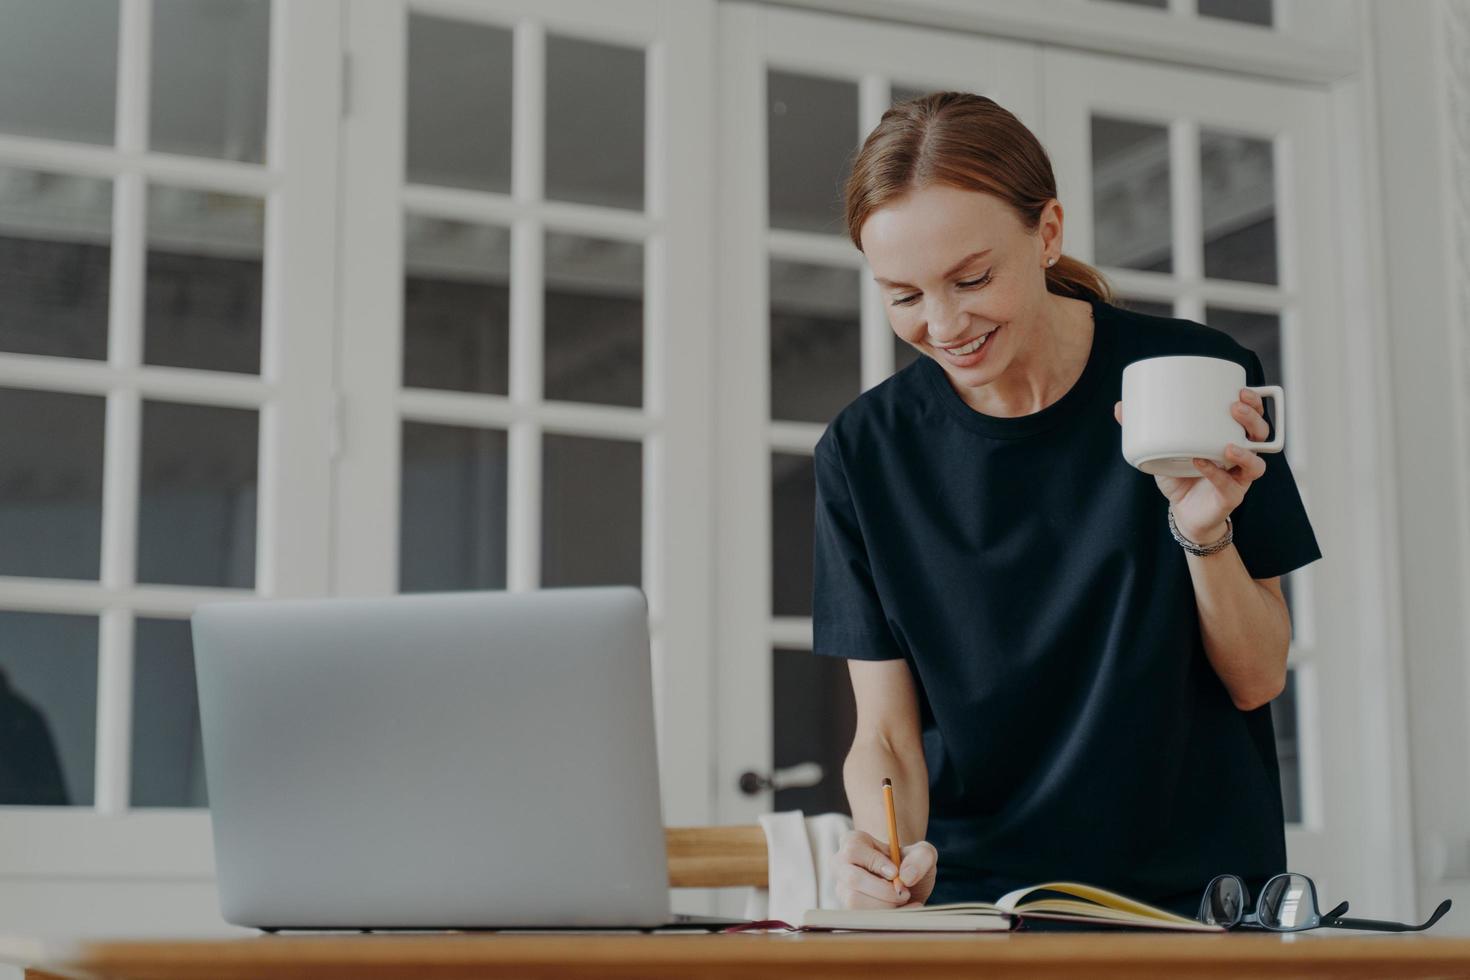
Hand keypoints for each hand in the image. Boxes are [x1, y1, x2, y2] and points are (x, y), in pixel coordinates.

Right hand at [833, 829, 937, 908]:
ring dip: (885, 906)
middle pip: (852, 879)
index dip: (876, 863)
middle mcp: (841, 866)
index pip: (854, 851)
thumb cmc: (910, 864)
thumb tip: (906, 877)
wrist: (906, 884)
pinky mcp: (848, 910)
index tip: (896, 873)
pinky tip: (903, 911)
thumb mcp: (923, 854)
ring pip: (855, 902)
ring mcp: (842, 890)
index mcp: (853, 843)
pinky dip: (886, 918)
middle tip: (905, 892)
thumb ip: (920, 858)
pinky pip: (861, 918)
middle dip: (883, 890)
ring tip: (903, 901)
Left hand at [1113, 388, 1270, 541]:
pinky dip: (1216, 473)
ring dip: (1245, 450)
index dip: (1254, 402)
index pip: (1253, 416)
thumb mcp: (1162, 448)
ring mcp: (1238, 477)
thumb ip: (1145, 428)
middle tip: (1235, 407)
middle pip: (1261, 434)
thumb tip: (1120, 407)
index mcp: (1230, 438)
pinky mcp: (1230, 496)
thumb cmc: (1180, 476)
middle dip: (1252, 418)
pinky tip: (1202, 462)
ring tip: (1229, 444)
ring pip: (1256, 462)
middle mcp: (1241, 456)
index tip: (1241, 390)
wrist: (1183, 513)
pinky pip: (1229, 484)